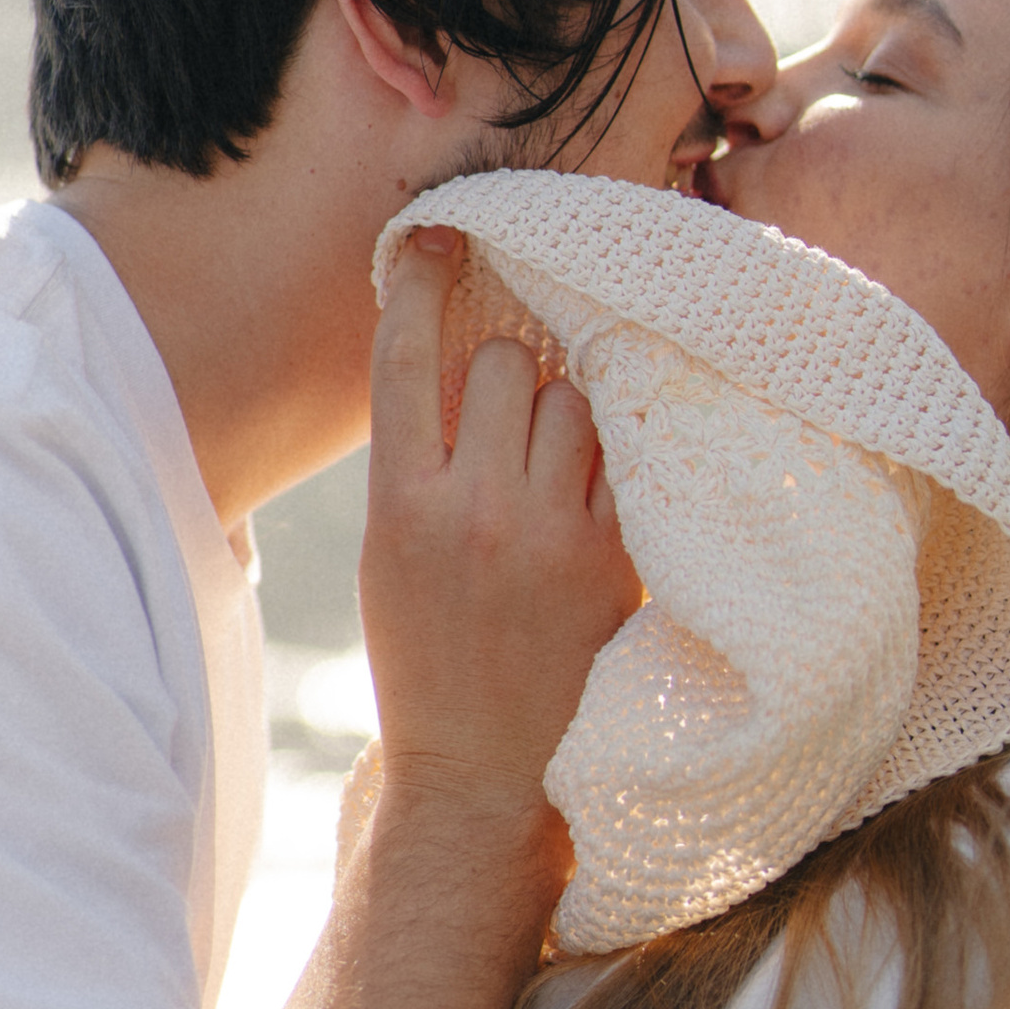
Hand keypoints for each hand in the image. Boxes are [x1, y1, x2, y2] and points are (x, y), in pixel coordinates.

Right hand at [359, 227, 641, 821]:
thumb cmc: (430, 655)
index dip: (423, 284)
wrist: (483, 772)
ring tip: (553, 472)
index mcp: (400, 504)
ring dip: (562, 412)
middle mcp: (472, 508)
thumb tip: (455, 363)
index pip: (406, 358)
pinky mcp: (610, 553)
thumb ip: (418, 464)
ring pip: (568, 397)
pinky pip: (618, 451)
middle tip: (510, 425)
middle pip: (503, 362)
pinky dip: (607, 455)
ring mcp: (547, 530)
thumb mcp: (392, 557)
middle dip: (508, 373)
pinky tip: (593, 488)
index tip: (438, 237)